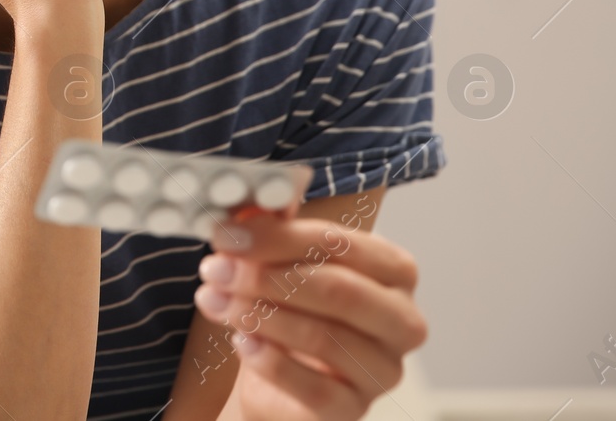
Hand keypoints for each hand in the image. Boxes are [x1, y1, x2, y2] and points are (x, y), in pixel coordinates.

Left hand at [192, 211, 427, 420]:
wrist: (280, 381)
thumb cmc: (290, 310)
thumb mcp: (281, 264)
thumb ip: (271, 234)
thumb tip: (246, 214)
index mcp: (393, 270)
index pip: (339, 244)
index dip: (278, 237)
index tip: (227, 236)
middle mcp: (402, 320)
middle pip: (337, 290)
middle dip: (267, 276)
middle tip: (216, 269)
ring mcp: (384, 370)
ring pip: (323, 337)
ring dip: (258, 315)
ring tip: (213, 301)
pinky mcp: (356, 409)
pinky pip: (313, 388)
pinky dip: (270, 361)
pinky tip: (241, 342)